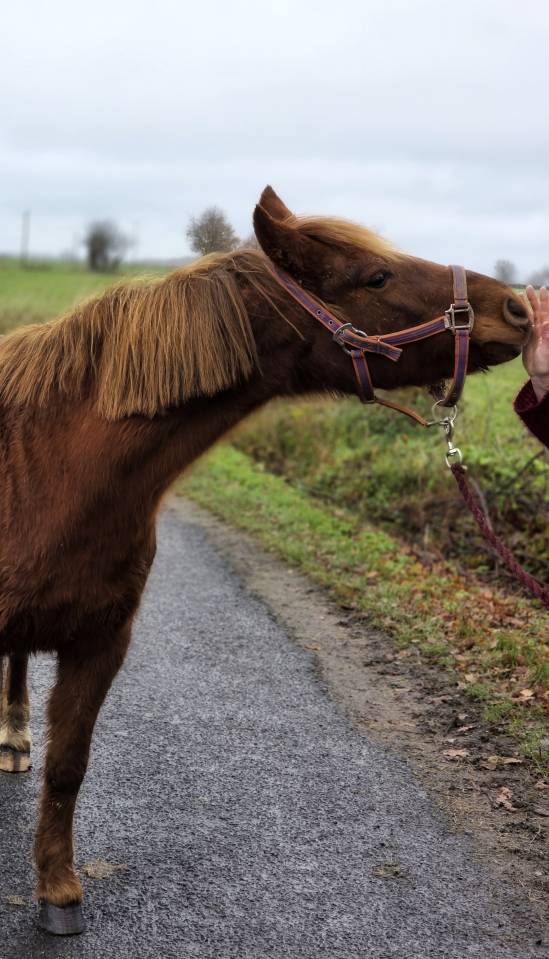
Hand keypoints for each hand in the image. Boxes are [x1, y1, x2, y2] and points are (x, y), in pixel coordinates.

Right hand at [522, 286, 548, 401]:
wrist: (541, 375)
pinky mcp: (527, 338)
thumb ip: (547, 336)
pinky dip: (520, 316)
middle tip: (529, 287)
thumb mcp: (547, 350)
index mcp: (547, 329)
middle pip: (538, 310)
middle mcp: (542, 328)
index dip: (544, 300)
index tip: (542, 289)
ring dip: (526, 305)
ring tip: (520, 294)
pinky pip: (523, 324)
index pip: (546, 311)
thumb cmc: (546, 364)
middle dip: (534, 299)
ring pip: (530, 315)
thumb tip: (546, 322)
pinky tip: (515, 311)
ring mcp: (534, 333)